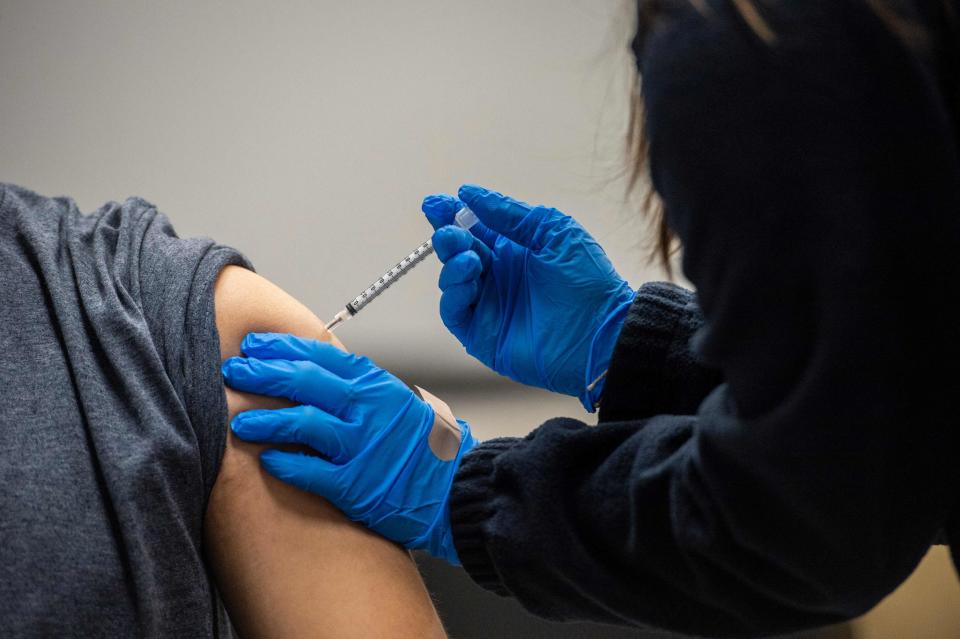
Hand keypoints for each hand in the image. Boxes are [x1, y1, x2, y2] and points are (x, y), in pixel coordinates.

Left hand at [221, 332, 476, 564]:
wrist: (453, 489)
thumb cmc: (420, 446)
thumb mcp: (394, 402)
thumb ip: (357, 386)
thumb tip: (309, 369)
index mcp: (376, 384)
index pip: (320, 355)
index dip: (282, 347)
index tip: (253, 345)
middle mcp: (368, 409)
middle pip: (304, 382)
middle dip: (262, 374)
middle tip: (232, 372)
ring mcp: (362, 447)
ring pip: (302, 423)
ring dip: (264, 420)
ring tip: (237, 422)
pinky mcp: (357, 485)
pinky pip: (311, 471)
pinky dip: (286, 464)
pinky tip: (267, 460)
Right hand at [422, 185, 635, 409]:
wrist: (602, 332)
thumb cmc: (588, 281)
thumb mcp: (552, 231)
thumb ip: (509, 214)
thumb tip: (469, 194)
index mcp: (515, 251)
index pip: (474, 229)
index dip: (451, 215)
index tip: (435, 203)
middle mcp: (498, 277)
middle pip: (457, 252)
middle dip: (447, 237)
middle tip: (449, 231)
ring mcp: (489, 306)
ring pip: (452, 280)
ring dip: (452, 264)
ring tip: (470, 257)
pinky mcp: (483, 335)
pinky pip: (454, 312)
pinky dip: (453, 294)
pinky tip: (468, 279)